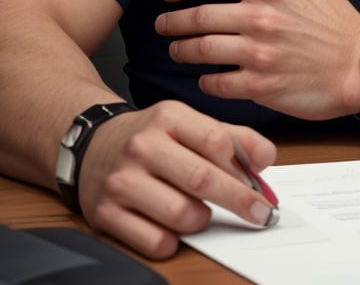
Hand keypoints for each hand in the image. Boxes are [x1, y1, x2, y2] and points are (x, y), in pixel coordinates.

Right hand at [78, 100, 276, 259]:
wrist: (92, 145)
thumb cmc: (150, 139)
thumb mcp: (187, 124)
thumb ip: (231, 137)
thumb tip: (266, 158)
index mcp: (167, 118)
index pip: (215, 141)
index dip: (244, 168)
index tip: (263, 188)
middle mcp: (142, 146)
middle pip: (202, 180)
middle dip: (238, 201)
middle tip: (259, 214)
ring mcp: (122, 180)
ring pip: (181, 215)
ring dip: (200, 219)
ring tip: (198, 211)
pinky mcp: (106, 213)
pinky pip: (155, 242)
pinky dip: (172, 241)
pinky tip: (171, 226)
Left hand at [155, 0, 359, 119]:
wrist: (358, 64)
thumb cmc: (330, 18)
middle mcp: (265, 4)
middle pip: (198, 1)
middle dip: (172, 8)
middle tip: (163, 15)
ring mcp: (260, 44)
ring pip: (198, 42)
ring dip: (178, 45)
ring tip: (174, 46)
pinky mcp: (260, 81)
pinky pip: (214, 80)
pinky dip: (203, 79)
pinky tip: (203, 76)